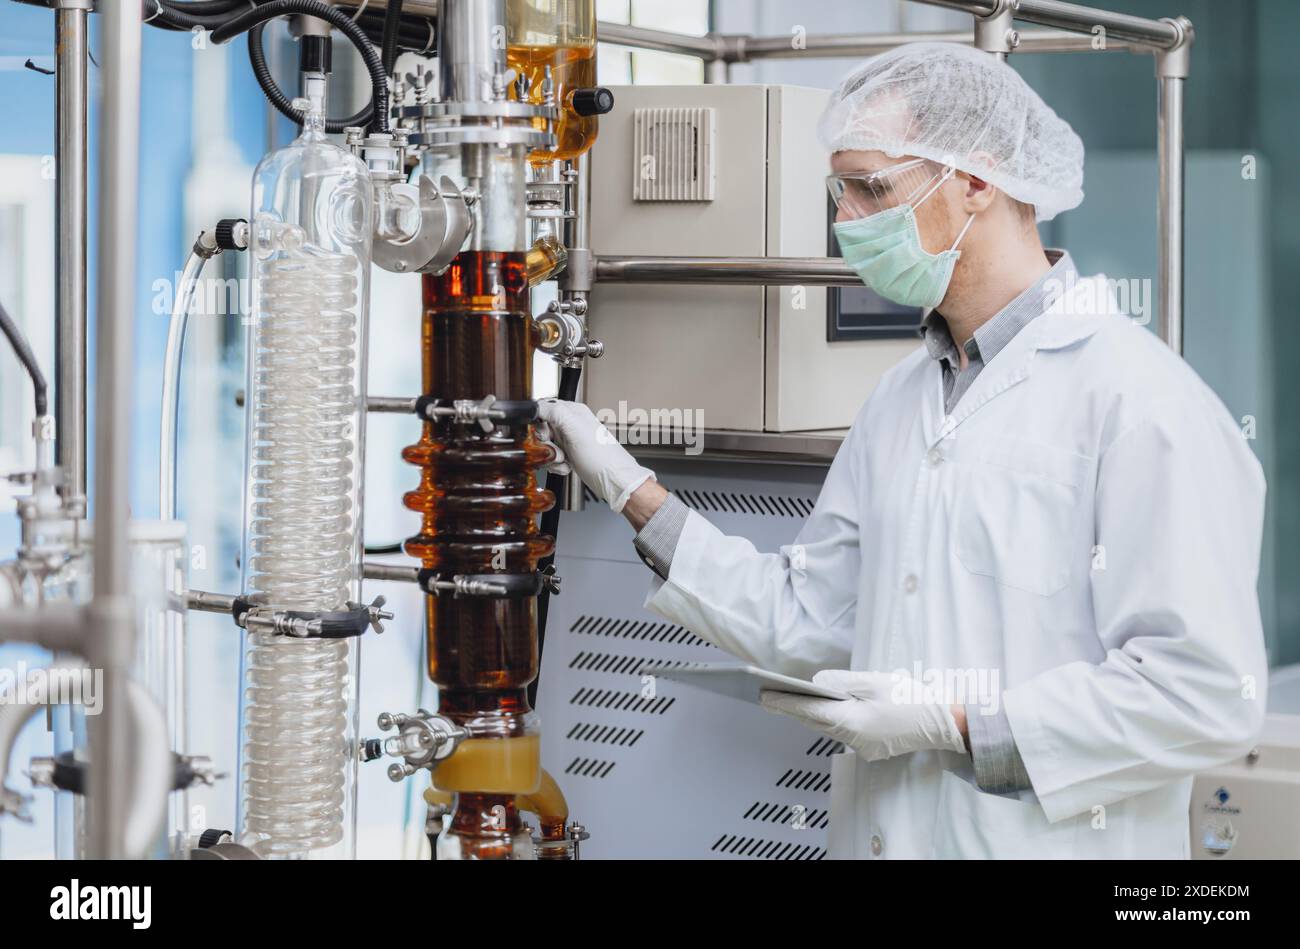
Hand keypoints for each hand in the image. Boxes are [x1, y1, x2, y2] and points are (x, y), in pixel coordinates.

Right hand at [535, 400, 655, 513]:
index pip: (543, 408)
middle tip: (557, 450)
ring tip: (564, 459)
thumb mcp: (574, 427)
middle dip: (544, 444)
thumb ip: (552, 411)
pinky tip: (567, 467)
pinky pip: (550, 459)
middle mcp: (570, 424)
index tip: (545, 435)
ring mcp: (569, 441)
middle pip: (540, 430)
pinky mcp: (569, 456)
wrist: (613, 480)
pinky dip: (556, 466)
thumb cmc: (601, 456)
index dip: (538, 424)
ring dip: (550, 457)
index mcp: (572, 411)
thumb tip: (533, 407)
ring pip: (543, 446)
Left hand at [760, 670, 967, 762]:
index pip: (810, 710)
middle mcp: (854, 739)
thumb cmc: (910, 698)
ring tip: (788, 702)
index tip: (764, 695)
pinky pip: (843, 734)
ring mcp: (863, 747)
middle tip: (766, 698)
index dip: (785, 702)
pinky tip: (822, 712)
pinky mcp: (871, 749)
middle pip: (815, 722)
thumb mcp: (875, 681)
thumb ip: (842, 682)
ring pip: (828, 729)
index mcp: (853, 721)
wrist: (943, 723)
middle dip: (792, 709)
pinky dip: (829, 722)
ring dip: (809, 716)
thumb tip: (817, 683)